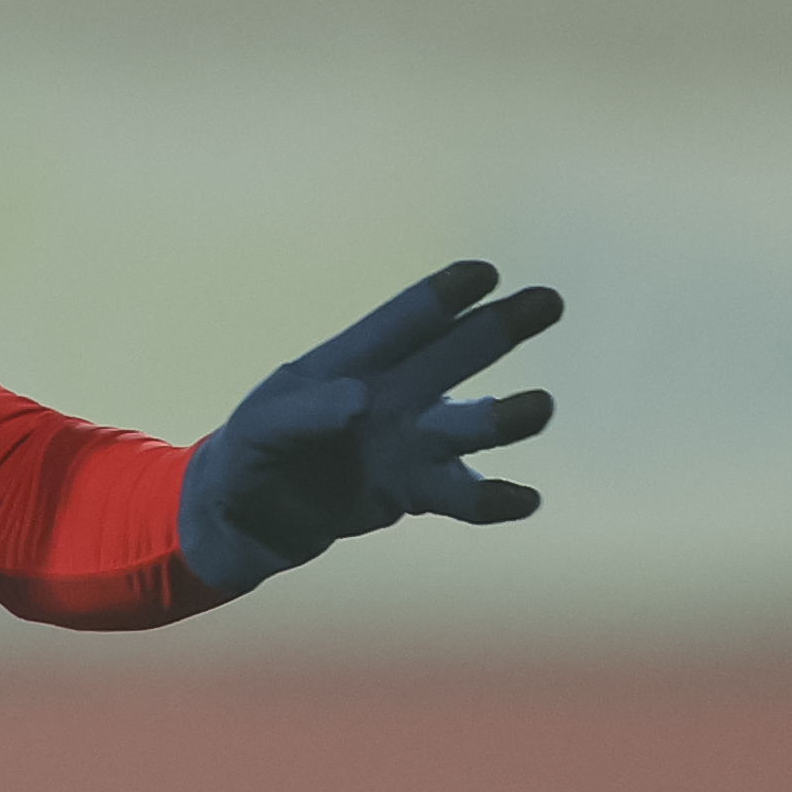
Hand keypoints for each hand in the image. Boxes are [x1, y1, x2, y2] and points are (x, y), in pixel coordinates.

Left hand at [176, 261, 560, 595]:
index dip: (442, 297)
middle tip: (548, 302)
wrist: (243, 517)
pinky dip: (493, 500)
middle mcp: (394, 394)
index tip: (483, 275)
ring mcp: (408, 443)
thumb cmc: (250, 453)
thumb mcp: (262, 427)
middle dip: (499, 329)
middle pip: (455, 356)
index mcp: (356, 360)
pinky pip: (460, 495)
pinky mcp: (411, 492)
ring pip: (469, 425)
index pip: (405, 320)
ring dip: (505, 417)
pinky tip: (525, 500)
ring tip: (540, 408)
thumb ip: (307, 413)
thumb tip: (362, 403)